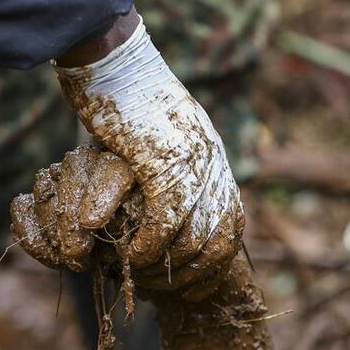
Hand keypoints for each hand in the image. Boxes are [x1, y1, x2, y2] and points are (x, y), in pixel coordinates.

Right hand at [45, 16, 244, 298]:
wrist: (117, 60)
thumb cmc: (130, 96)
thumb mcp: (166, 135)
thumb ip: (176, 165)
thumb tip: (176, 193)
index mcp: (214, 159)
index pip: (232, 226)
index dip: (216, 263)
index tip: (195, 286)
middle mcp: (212, 165)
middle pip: (220, 240)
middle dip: (194, 274)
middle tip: (165, 288)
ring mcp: (191, 164)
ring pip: (193, 238)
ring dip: (167, 265)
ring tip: (141, 273)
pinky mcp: (163, 162)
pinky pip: (164, 222)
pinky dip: (148, 247)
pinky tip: (131, 254)